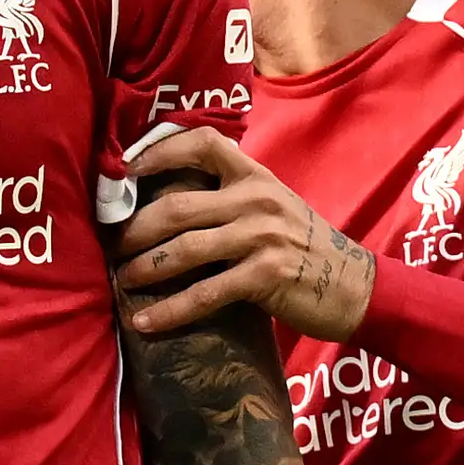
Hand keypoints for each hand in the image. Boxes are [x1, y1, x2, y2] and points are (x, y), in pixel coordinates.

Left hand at [114, 128, 375, 341]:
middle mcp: (255, 199)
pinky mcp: (264, 276)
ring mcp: (260, 237)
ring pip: (185, 249)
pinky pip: (205, 293)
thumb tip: (166, 206)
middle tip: (111, 244)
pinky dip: (170, 310)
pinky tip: (145, 321)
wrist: (352, 285)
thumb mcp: (270, 207)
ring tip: (121, 280)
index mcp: (254, 176)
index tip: (124, 169)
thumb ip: (228, 198)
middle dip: (135, 227)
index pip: (202, 143)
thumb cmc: (303, 247)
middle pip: (177, 205)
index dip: (158, 151)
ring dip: (145, 267)